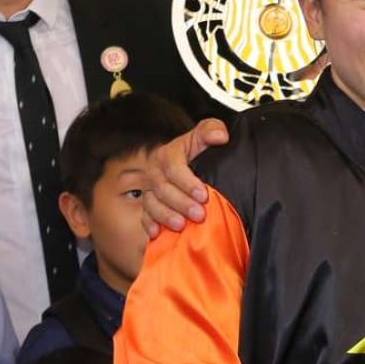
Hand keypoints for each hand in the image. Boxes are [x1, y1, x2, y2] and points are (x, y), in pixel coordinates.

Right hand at [143, 118, 228, 235]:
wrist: (196, 167)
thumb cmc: (201, 151)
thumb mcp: (207, 134)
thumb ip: (212, 129)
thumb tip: (219, 136)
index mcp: (167, 154)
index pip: (173, 167)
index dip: (187, 182)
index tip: (203, 194)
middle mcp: (155, 172)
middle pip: (162, 189)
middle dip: (180, 203)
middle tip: (199, 214)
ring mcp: (150, 190)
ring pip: (152, 204)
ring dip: (166, 216)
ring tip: (181, 226)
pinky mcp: (149, 206)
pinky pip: (145, 217)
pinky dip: (150, 225)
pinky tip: (157, 234)